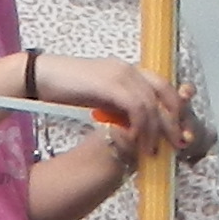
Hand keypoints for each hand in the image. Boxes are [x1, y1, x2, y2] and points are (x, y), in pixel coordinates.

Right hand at [29, 53, 188, 157]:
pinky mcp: (111, 84)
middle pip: (165, 94)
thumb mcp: (98, 97)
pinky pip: (137, 107)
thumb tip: (130, 125)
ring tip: (151, 149)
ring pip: (152, 104)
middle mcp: (129, 69)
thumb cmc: (64, 88)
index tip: (179, 130)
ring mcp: (121, 75)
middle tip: (178, 143)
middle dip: (174, 120)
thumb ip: (116, 106)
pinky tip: (136, 140)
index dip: (175, 109)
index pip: (162, 87)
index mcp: (128, 70)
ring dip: (155, 130)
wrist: (40, 76)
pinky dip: (141, 126)